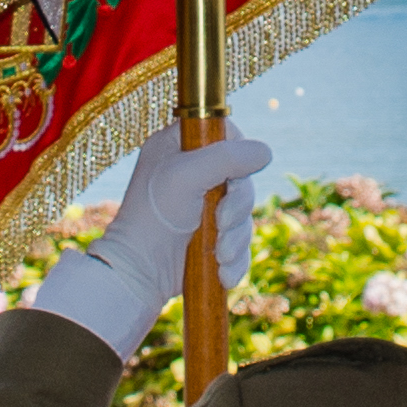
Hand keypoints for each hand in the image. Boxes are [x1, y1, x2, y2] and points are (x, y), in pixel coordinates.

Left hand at [24, 127, 273, 355]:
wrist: (141, 271)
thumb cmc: (154, 216)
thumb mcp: (186, 175)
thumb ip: (226, 157)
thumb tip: (264, 153)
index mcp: (179, 147)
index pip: (224, 134)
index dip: (236, 153)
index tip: (231, 174)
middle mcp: (192, 173)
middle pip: (241, 177)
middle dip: (236, 207)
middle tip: (221, 222)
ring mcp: (203, 206)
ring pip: (244, 213)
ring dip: (236, 237)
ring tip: (220, 253)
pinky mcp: (212, 236)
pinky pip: (241, 241)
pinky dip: (236, 258)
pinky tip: (222, 271)